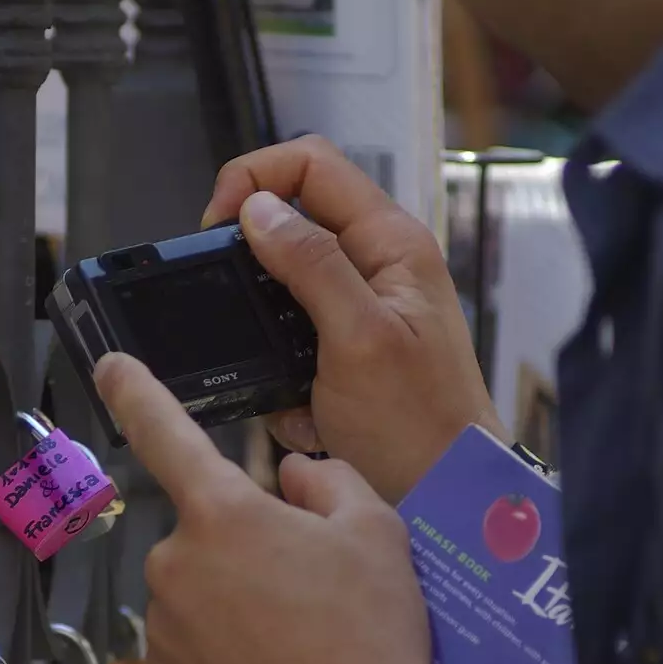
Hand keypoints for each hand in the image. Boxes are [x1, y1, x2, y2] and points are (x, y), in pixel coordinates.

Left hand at [95, 352, 462, 663]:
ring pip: (201, 602)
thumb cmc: (372, 634)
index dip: (136, 393)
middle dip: (249, 554)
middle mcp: (175, 568)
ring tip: (303, 649)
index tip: (109, 367)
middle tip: (312, 595)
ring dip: (238, 612)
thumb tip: (291, 478)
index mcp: (222, 515)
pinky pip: (197, 658)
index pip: (167, 435)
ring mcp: (165, 635)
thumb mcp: (376, 531)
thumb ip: (325, 483)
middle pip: (207, 540)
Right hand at [202, 135, 506, 503]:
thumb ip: (311, 266)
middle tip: (229, 302)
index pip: (310, 165)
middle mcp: (376, 265)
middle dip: (250, 262)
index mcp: (390, 243)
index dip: (253, 180)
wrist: (446, 498)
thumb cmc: (419, 427)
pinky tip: (298, 410)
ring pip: (280, 285)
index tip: (216, 227)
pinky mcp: (343, 350)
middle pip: (290, 219)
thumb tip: (258, 210)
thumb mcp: (358, 338)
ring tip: (276, 373)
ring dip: (262, 327)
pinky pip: (286, 339)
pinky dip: (278, 372)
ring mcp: (360, 307)